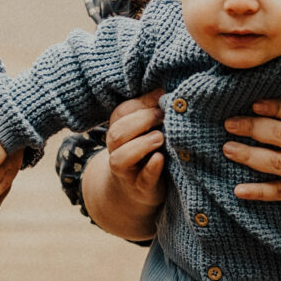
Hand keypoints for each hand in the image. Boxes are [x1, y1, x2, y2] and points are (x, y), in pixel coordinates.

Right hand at [81, 89, 165, 239]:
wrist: (137, 191)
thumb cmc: (147, 151)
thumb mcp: (146, 128)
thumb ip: (151, 108)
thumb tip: (162, 89)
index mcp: (118, 130)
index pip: (121, 113)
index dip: (140, 105)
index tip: (162, 100)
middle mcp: (117, 150)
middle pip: (117, 133)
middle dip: (140, 122)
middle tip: (162, 116)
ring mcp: (127, 171)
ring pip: (120, 158)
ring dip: (140, 145)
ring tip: (160, 138)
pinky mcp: (141, 188)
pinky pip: (142, 180)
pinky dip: (151, 169)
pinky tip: (160, 159)